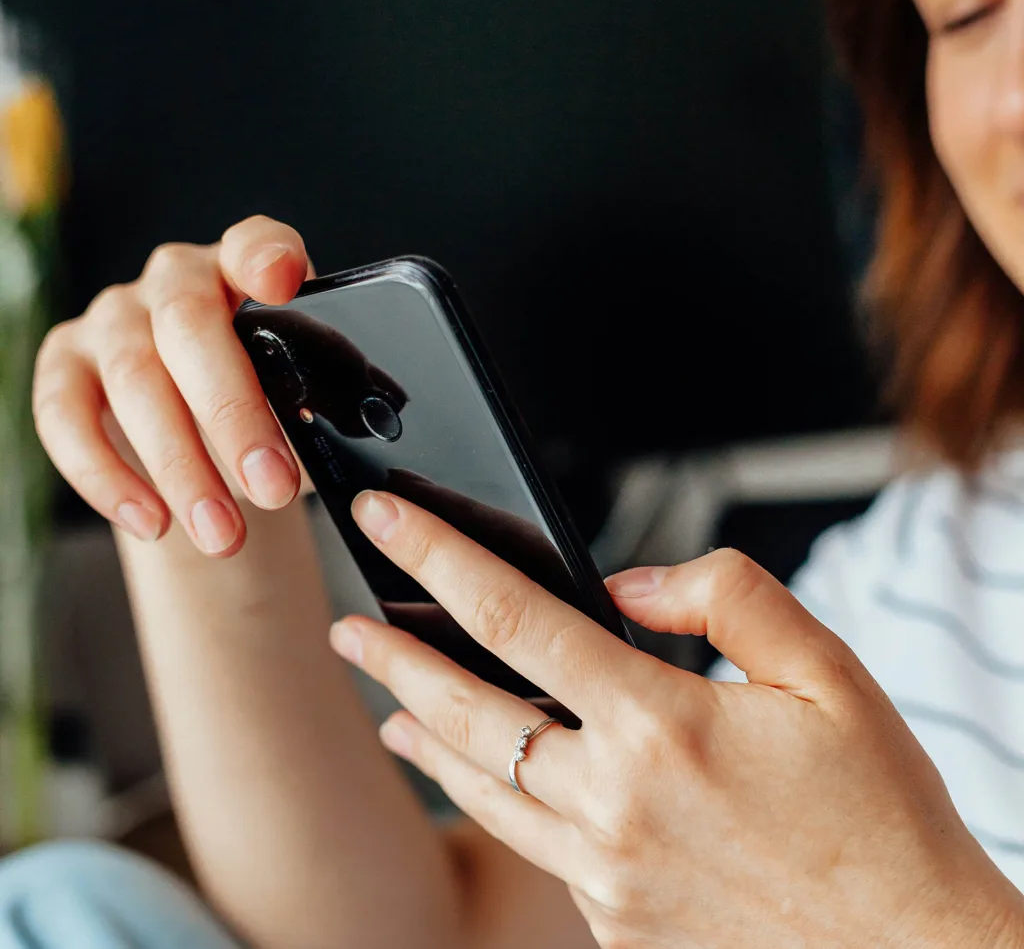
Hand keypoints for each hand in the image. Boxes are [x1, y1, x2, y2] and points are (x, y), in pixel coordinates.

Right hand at [33, 216, 312, 554]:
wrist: (206, 434)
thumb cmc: (267, 405)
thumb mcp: (302, 396)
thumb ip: (320, 403)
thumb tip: (340, 448)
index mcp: (245, 272)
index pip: (255, 244)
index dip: (265, 256)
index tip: (281, 281)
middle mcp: (175, 280)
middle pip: (190, 329)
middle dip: (233, 416)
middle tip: (272, 489)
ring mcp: (113, 317)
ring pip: (134, 380)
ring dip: (180, 467)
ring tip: (223, 535)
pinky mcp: (64, 363)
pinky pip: (65, 416)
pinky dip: (107, 477)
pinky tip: (153, 522)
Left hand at [330, 490, 1023, 948]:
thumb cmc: (879, 817)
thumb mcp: (828, 674)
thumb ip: (725, 599)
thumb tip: (630, 584)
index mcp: (662, 726)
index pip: (515, 618)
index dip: (439, 557)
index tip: (389, 519)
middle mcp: (614, 803)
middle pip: (466, 711)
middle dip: (393, 659)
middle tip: (349, 628)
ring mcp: (603, 874)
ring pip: (479, 790)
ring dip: (423, 738)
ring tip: (386, 705)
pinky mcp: (611, 924)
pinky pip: (532, 846)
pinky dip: (493, 802)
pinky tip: (483, 783)